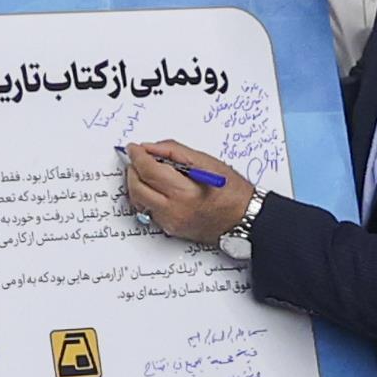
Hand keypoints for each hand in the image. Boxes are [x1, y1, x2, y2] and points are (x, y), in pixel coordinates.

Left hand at [121, 140, 258, 248]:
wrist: (243, 219)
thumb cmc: (231, 191)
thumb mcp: (207, 162)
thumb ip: (175, 151)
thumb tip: (150, 147)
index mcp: (185, 192)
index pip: (149, 170)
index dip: (137, 156)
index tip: (133, 148)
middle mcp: (174, 210)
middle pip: (138, 187)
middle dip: (132, 170)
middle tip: (136, 159)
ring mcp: (170, 222)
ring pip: (139, 201)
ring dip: (137, 184)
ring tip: (145, 172)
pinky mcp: (170, 229)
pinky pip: (148, 210)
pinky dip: (146, 196)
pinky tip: (156, 188)